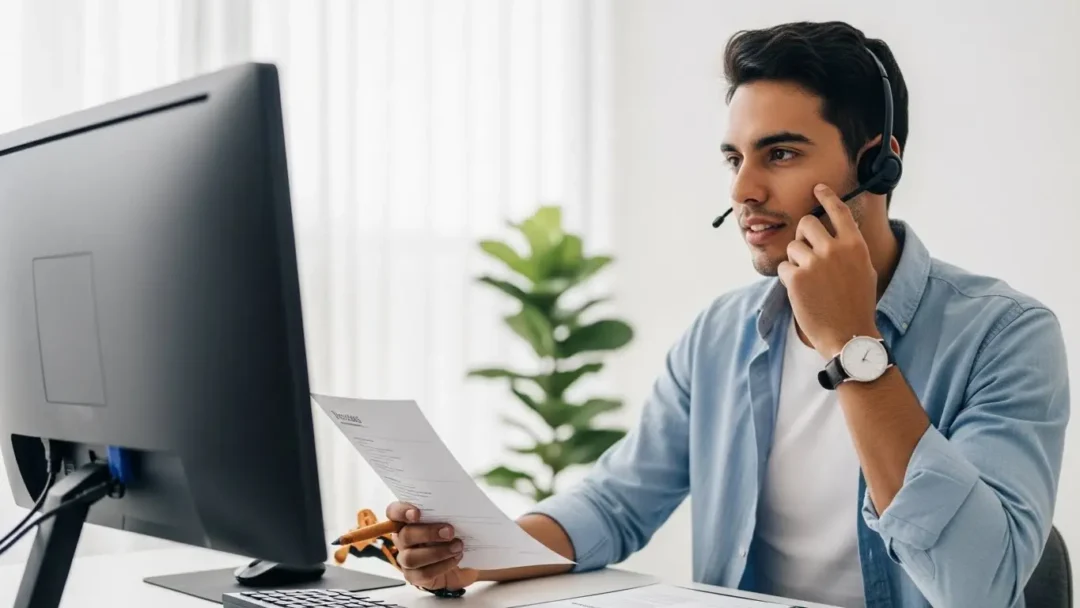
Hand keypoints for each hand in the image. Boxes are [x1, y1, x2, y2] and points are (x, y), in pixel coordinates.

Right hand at [386, 502, 478, 590]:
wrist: (460, 565)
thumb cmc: (453, 538)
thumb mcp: (454, 523)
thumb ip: (450, 514)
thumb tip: (459, 506)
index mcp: (407, 521)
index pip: (393, 512)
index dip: (401, 511)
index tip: (417, 513)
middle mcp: (402, 539)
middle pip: (405, 535)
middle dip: (428, 533)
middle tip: (450, 531)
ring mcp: (406, 559)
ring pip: (411, 558)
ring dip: (437, 552)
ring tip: (457, 547)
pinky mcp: (414, 576)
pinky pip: (423, 573)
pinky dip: (442, 566)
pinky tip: (455, 558)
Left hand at [777, 184, 879, 358]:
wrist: (848, 335)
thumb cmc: (857, 305)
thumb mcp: (863, 270)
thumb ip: (849, 248)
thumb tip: (835, 232)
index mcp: (855, 245)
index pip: (838, 210)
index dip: (826, 196)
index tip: (817, 188)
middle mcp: (835, 249)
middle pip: (806, 223)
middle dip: (802, 234)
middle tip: (805, 250)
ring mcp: (814, 263)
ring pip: (793, 247)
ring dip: (796, 261)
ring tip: (810, 281)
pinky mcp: (796, 278)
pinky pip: (784, 267)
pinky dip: (789, 279)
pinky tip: (802, 293)